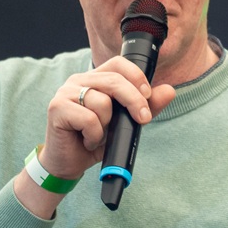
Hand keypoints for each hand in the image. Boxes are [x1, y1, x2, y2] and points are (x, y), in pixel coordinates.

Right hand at [17, 57, 177, 217]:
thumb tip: (170, 91)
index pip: (118, 64)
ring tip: (98, 134)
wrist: (69, 163)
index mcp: (94, 78)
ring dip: (107, 125)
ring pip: (102, 101)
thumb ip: (146, 106)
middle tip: (143, 119)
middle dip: (134, 100)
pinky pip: (89, 119)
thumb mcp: (126, 123)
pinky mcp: (57, 108)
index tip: (147, 96)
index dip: (136, 77)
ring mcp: (65, 92)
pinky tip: (87, 140)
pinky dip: (94, 135)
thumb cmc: (95, 139)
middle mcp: (78, 81)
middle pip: (114, 80)